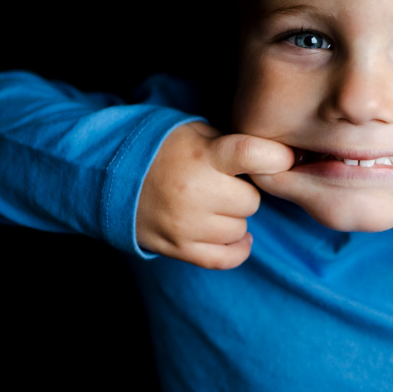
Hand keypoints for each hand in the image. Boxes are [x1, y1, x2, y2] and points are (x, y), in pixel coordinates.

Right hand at [136, 121, 293, 268]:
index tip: (284, 159)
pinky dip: (236, 250)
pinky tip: (238, 238)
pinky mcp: (177, 248)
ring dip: (234, 219)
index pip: (254, 156)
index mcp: (203, 156)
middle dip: (243, 193)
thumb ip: (232, 143)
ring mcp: (186, 224)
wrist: (108, 174)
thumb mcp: (195, 132)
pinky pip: (224, 259)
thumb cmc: (161, 149)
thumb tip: (277, 156)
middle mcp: (196, 192)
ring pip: (239, 230)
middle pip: (251, 201)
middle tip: (226, 185)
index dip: (277, 158)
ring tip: (215, 205)